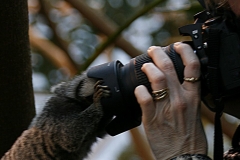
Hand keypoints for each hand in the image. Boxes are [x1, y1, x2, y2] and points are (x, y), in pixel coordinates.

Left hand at [134, 43, 207, 158]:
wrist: (184, 158)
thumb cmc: (189, 136)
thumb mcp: (194, 112)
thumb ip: (187, 96)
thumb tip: (179, 82)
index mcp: (192, 97)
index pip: (193, 67)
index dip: (185, 51)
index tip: (178, 45)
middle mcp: (180, 99)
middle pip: (169, 67)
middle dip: (159, 53)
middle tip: (153, 50)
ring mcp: (165, 108)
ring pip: (156, 79)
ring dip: (148, 68)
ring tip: (145, 65)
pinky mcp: (152, 118)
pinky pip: (144, 98)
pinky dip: (140, 90)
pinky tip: (138, 89)